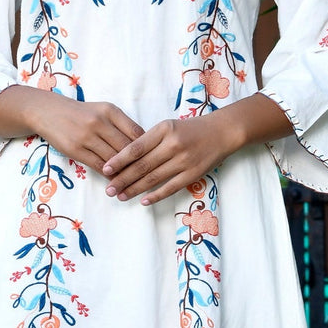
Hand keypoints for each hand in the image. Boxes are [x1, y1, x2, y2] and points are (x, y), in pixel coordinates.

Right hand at [0, 86, 143, 170]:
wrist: (48, 112)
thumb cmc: (81, 113)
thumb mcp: (103, 110)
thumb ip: (122, 125)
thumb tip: (144, 145)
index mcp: (111, 111)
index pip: (137, 133)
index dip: (148, 149)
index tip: (156, 160)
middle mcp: (100, 122)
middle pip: (127, 148)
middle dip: (140, 165)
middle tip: (151, 178)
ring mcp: (87, 136)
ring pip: (114, 160)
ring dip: (125, 174)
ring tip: (136, 184)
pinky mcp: (76, 150)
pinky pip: (98, 166)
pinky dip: (109, 176)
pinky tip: (116, 182)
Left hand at [102, 116, 239, 204]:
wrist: (222, 132)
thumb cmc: (191, 129)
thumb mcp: (168, 126)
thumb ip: (149, 140)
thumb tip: (125, 159)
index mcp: (164, 130)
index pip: (136, 147)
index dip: (119, 160)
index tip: (105, 169)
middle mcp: (173, 145)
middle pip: (142, 165)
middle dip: (122, 179)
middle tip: (108, 189)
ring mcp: (184, 160)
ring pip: (154, 178)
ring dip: (135, 189)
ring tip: (120, 196)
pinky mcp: (193, 174)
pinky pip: (170, 187)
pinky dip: (156, 195)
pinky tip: (143, 201)